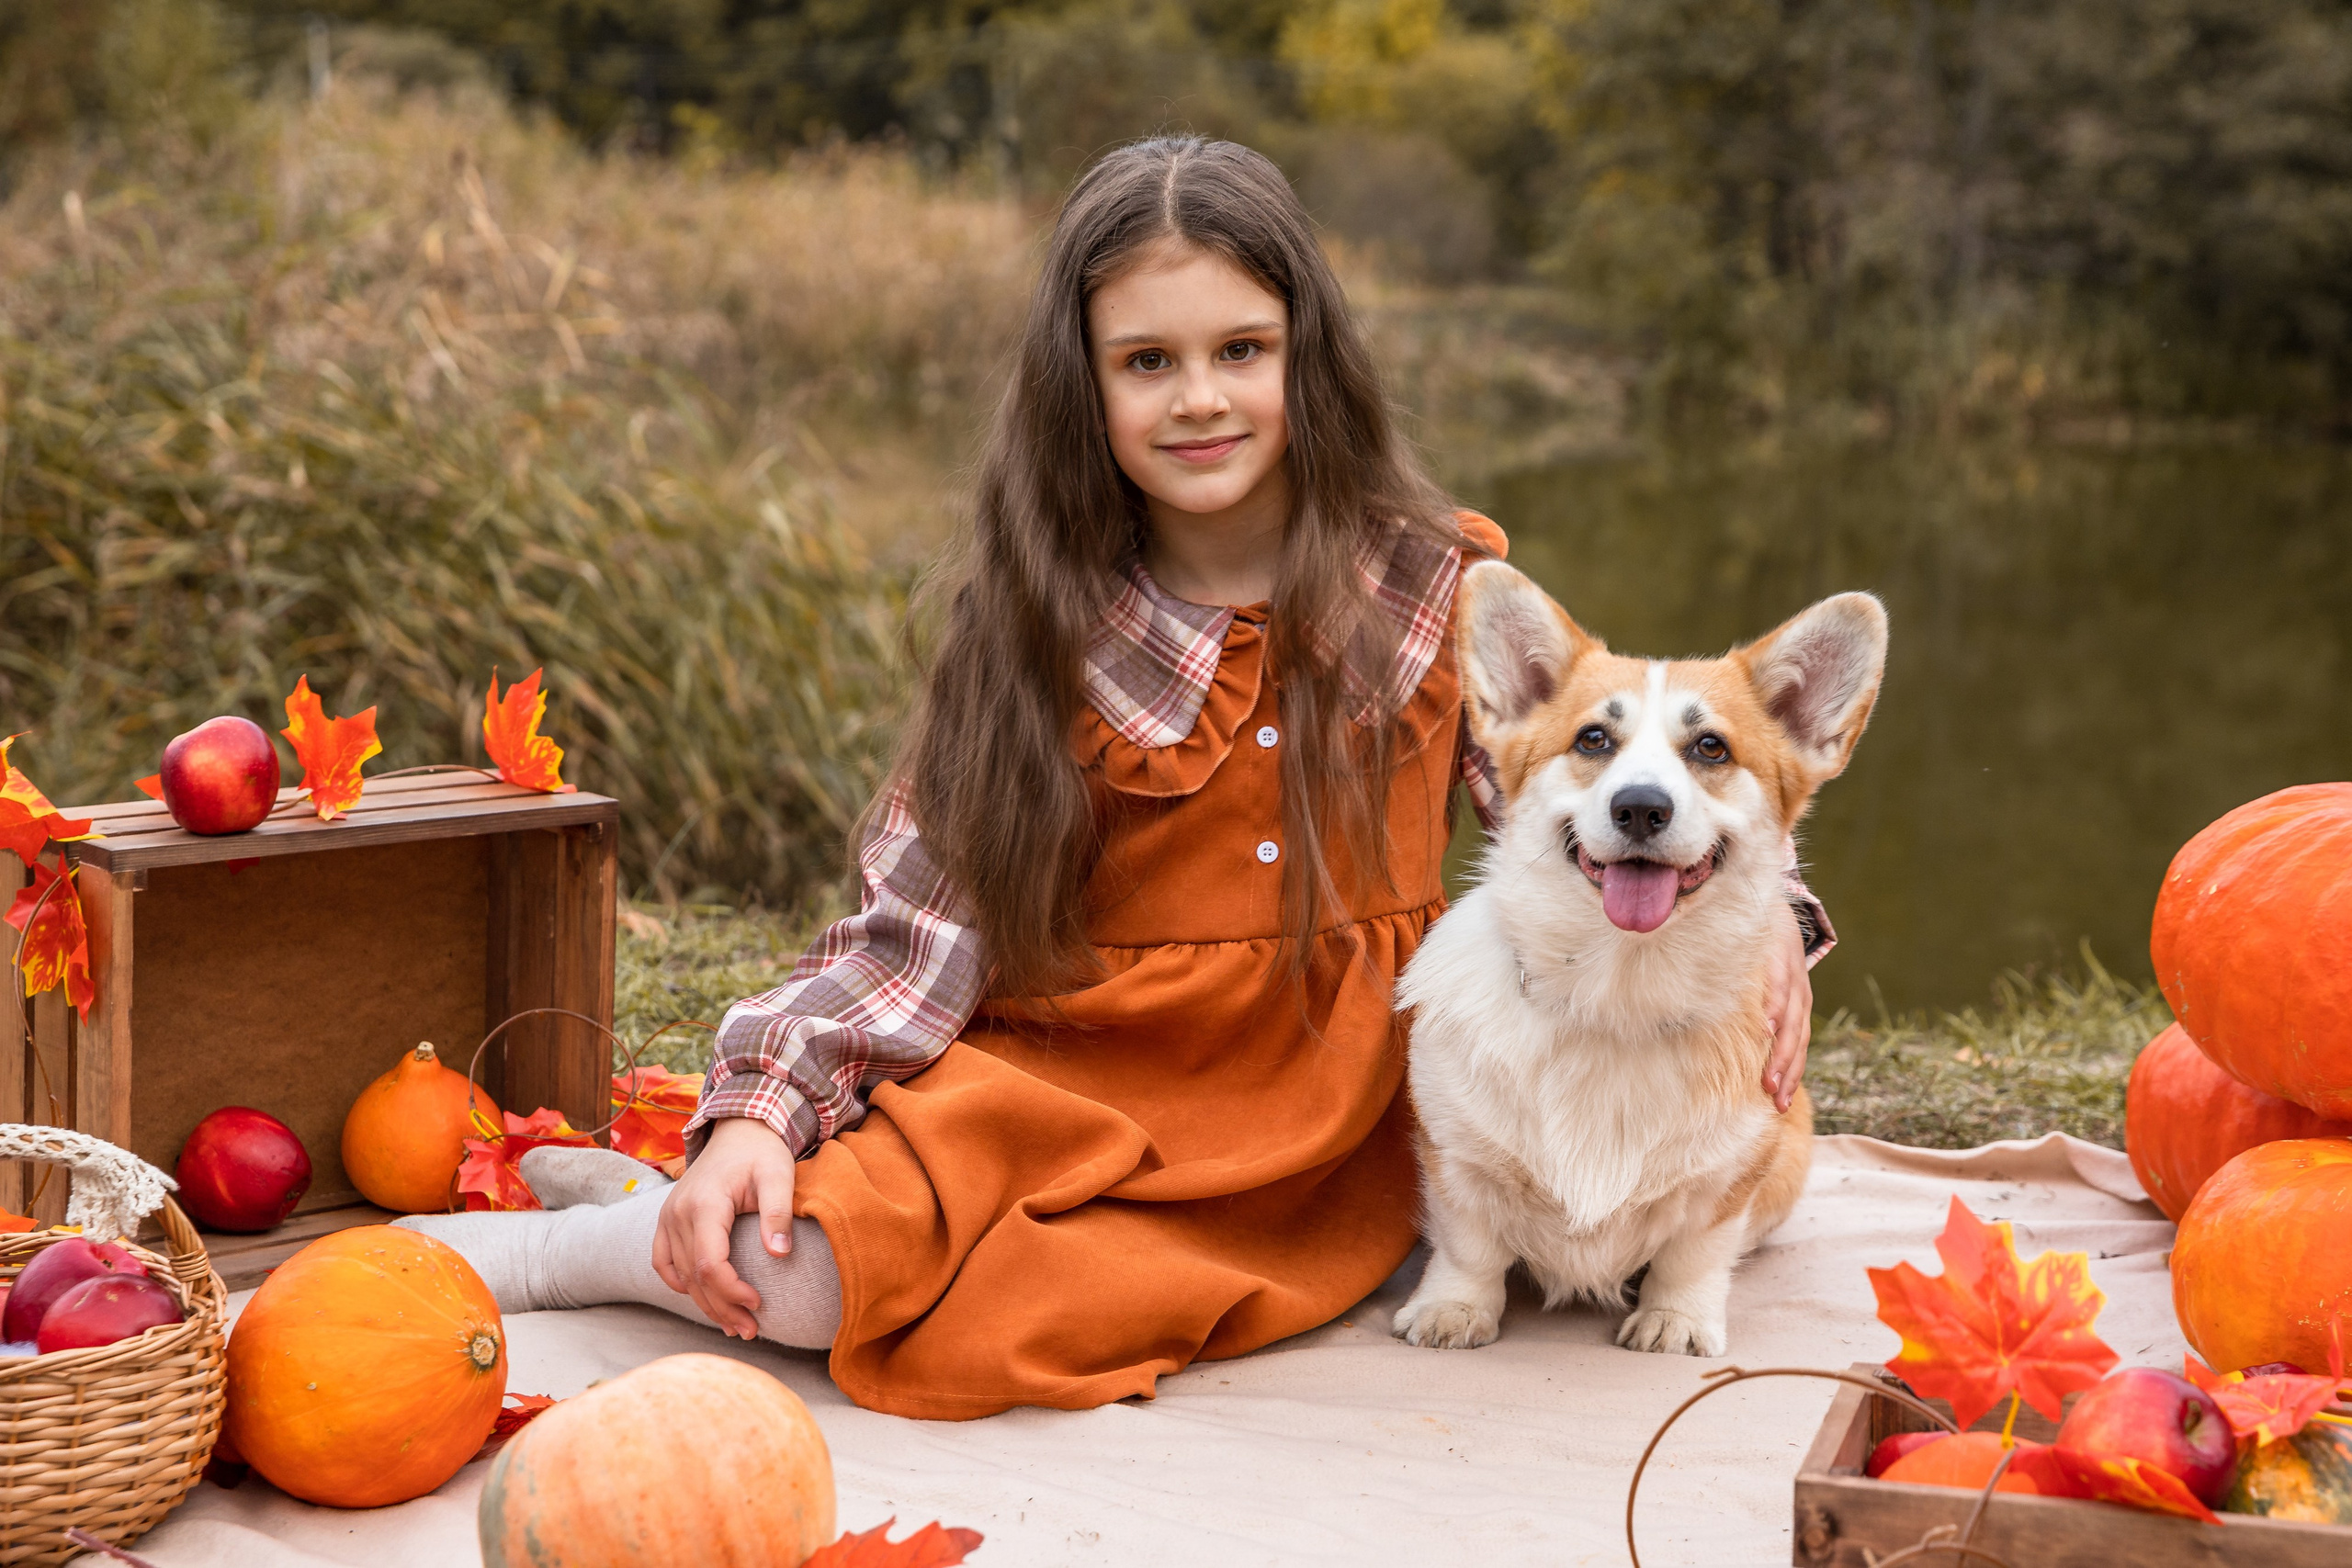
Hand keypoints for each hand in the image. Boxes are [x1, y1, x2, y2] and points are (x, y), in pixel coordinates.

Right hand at [651, 1117, 797, 1338]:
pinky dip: (679, 1283)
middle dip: (722, 1309)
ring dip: (705, 1304)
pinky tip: (701, 1298)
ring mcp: (668, 1217)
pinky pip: (663, 1261)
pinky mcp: (668, 1220)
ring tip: (734, 1325)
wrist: (739, 1130)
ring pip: (679, 1275)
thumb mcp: (779, 1175)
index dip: (731, 1291)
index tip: (759, 1303)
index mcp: (704, 1204)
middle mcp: (678, 1213)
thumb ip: (778, 1214)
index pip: (709, 1263)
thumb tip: (780, 1254)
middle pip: (693, 1277)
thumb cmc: (761, 1152)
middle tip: (751, 1331)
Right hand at [1762, 903, 1812, 1112]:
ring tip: (1770, 1079)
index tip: (1781, 1104)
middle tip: (1777, 1101)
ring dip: (1781, 1051)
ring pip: (1791, 1019)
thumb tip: (1737, 1041)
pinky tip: (1766, 1028)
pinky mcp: (1780, 955)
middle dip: (1789, 1072)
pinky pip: (1778, 985)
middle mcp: (1799, 992)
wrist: (1767, 898)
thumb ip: (1756, 1006)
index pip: (1799, 1044)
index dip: (1793, 1073)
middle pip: (1798, 1039)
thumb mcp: (1763, 978)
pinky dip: (1774, 1008)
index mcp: (1796, 1002)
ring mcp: (1793, 974)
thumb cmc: (1760, 946)